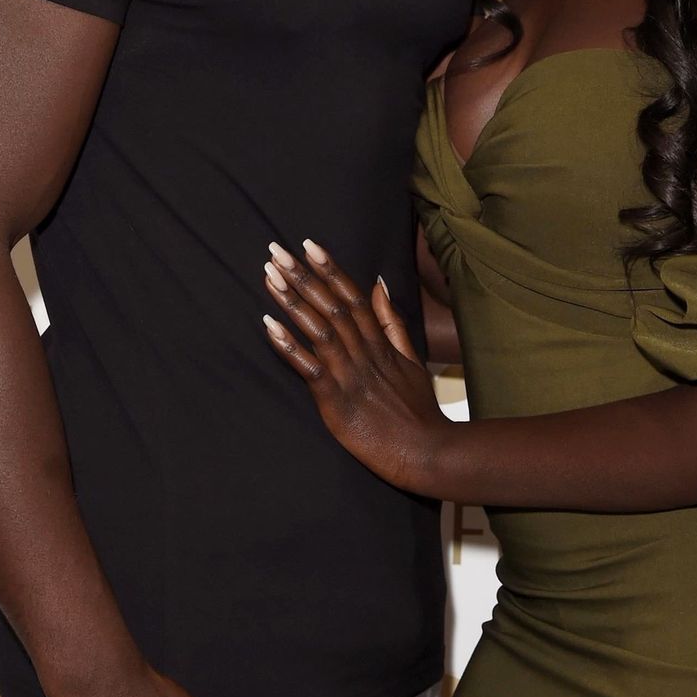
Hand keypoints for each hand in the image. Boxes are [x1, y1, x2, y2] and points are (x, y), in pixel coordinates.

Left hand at [262, 240, 449, 492]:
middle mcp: (365, 352)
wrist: (427, 452)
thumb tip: (380, 283)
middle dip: (302, 276)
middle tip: (275, 250)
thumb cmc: (418, 410)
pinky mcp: (336, 402)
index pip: (353, 296)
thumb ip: (392, 322)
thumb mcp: (412, 359)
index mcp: (381, 343)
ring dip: (293, 301)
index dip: (330, 269)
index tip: (309, 245)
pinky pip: (310, 368)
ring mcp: (350, 375)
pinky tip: (269, 325)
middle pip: (332, 305)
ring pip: (319, 329)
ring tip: (269, 276)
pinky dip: (289, 346)